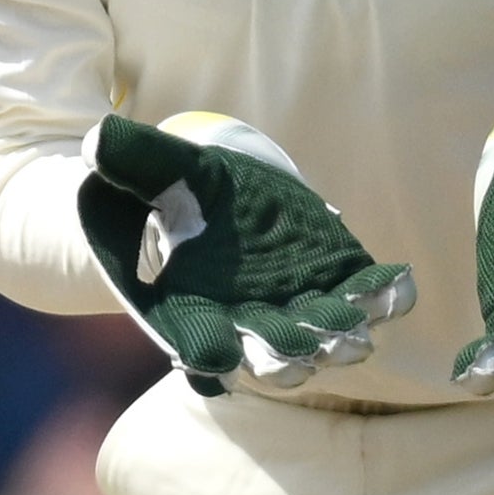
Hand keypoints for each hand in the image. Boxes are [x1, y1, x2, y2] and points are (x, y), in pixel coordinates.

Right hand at [77, 110, 414, 394]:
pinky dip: (382, 297)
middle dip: (284, 356)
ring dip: (338, 338)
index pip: (194, 342)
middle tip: (302, 352)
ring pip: (320, 338)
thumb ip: (133, 163)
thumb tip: (98, 138)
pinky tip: (395, 286)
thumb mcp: (157, 172)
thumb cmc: (180, 193)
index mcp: (191, 307)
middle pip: (265, 356)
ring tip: (353, 332)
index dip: (203, 350)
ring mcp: (298, 308)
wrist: (226, 199)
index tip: (213, 354)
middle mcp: (247, 321)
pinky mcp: (339, 283)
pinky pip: (364, 298)